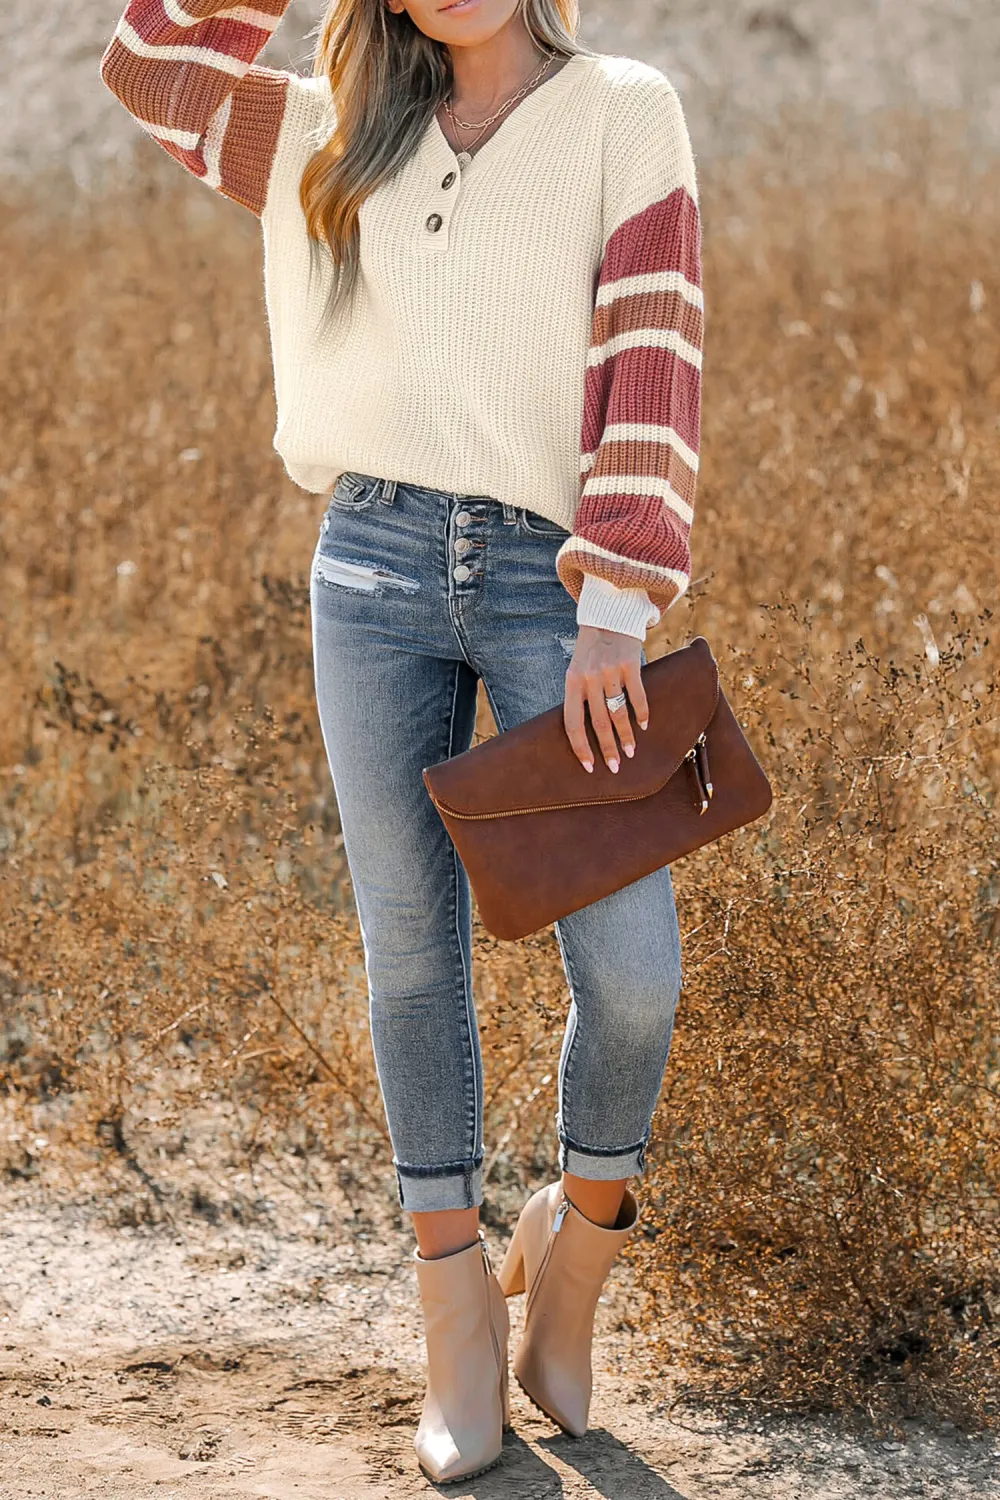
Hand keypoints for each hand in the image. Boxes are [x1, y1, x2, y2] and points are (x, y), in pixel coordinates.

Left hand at [563, 624, 648, 773]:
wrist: (608, 615)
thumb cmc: (591, 649)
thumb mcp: (576, 669)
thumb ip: (580, 695)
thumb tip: (584, 731)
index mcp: (572, 682)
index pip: (572, 723)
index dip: (580, 747)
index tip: (589, 766)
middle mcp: (589, 678)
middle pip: (598, 723)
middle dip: (607, 749)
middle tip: (615, 767)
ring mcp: (610, 671)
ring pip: (618, 713)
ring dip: (626, 735)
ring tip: (631, 751)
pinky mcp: (630, 664)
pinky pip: (637, 696)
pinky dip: (642, 713)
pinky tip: (644, 726)